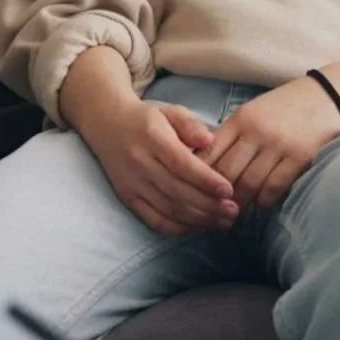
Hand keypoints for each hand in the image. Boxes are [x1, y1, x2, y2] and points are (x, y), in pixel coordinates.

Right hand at [63, 54, 237, 236]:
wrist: (106, 124)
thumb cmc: (146, 118)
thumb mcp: (170, 111)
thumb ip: (190, 124)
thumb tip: (209, 140)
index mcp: (152, 138)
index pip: (181, 164)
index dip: (206, 180)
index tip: (229, 190)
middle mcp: (139, 162)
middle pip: (177, 191)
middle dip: (208, 205)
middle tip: (233, 211)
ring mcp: (131, 183)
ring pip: (167, 209)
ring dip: (198, 219)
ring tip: (222, 221)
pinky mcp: (127, 197)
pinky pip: (153, 220)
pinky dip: (177, 228)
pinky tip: (198, 227)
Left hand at [202, 76, 339, 210]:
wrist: (331, 95)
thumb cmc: (288, 106)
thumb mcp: (254, 110)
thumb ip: (233, 133)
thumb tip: (206, 162)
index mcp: (241, 118)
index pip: (209, 152)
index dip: (198, 175)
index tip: (195, 190)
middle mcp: (256, 132)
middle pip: (225, 172)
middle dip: (216, 194)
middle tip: (212, 208)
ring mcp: (278, 145)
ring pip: (248, 183)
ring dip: (239, 201)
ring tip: (233, 211)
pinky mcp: (300, 157)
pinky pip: (274, 187)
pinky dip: (264, 200)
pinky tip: (261, 205)